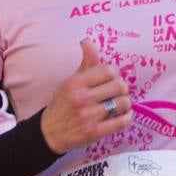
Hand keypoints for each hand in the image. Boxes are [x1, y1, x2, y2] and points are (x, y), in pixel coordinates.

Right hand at [40, 39, 132, 153]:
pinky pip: (121, 121)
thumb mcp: (69, 82)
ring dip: (125, 103)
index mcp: (75, 83)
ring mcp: (89, 116)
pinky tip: (123, 115)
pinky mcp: (95, 132)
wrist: (49, 133)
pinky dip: (126, 117)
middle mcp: (82, 98)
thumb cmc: (62, 105)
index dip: (112, 75)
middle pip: (118, 86)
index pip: (107, 70)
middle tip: (117, 92)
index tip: (110, 80)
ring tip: (119, 104)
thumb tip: (88, 42)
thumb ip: (84, 64)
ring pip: (122, 103)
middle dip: (121, 89)